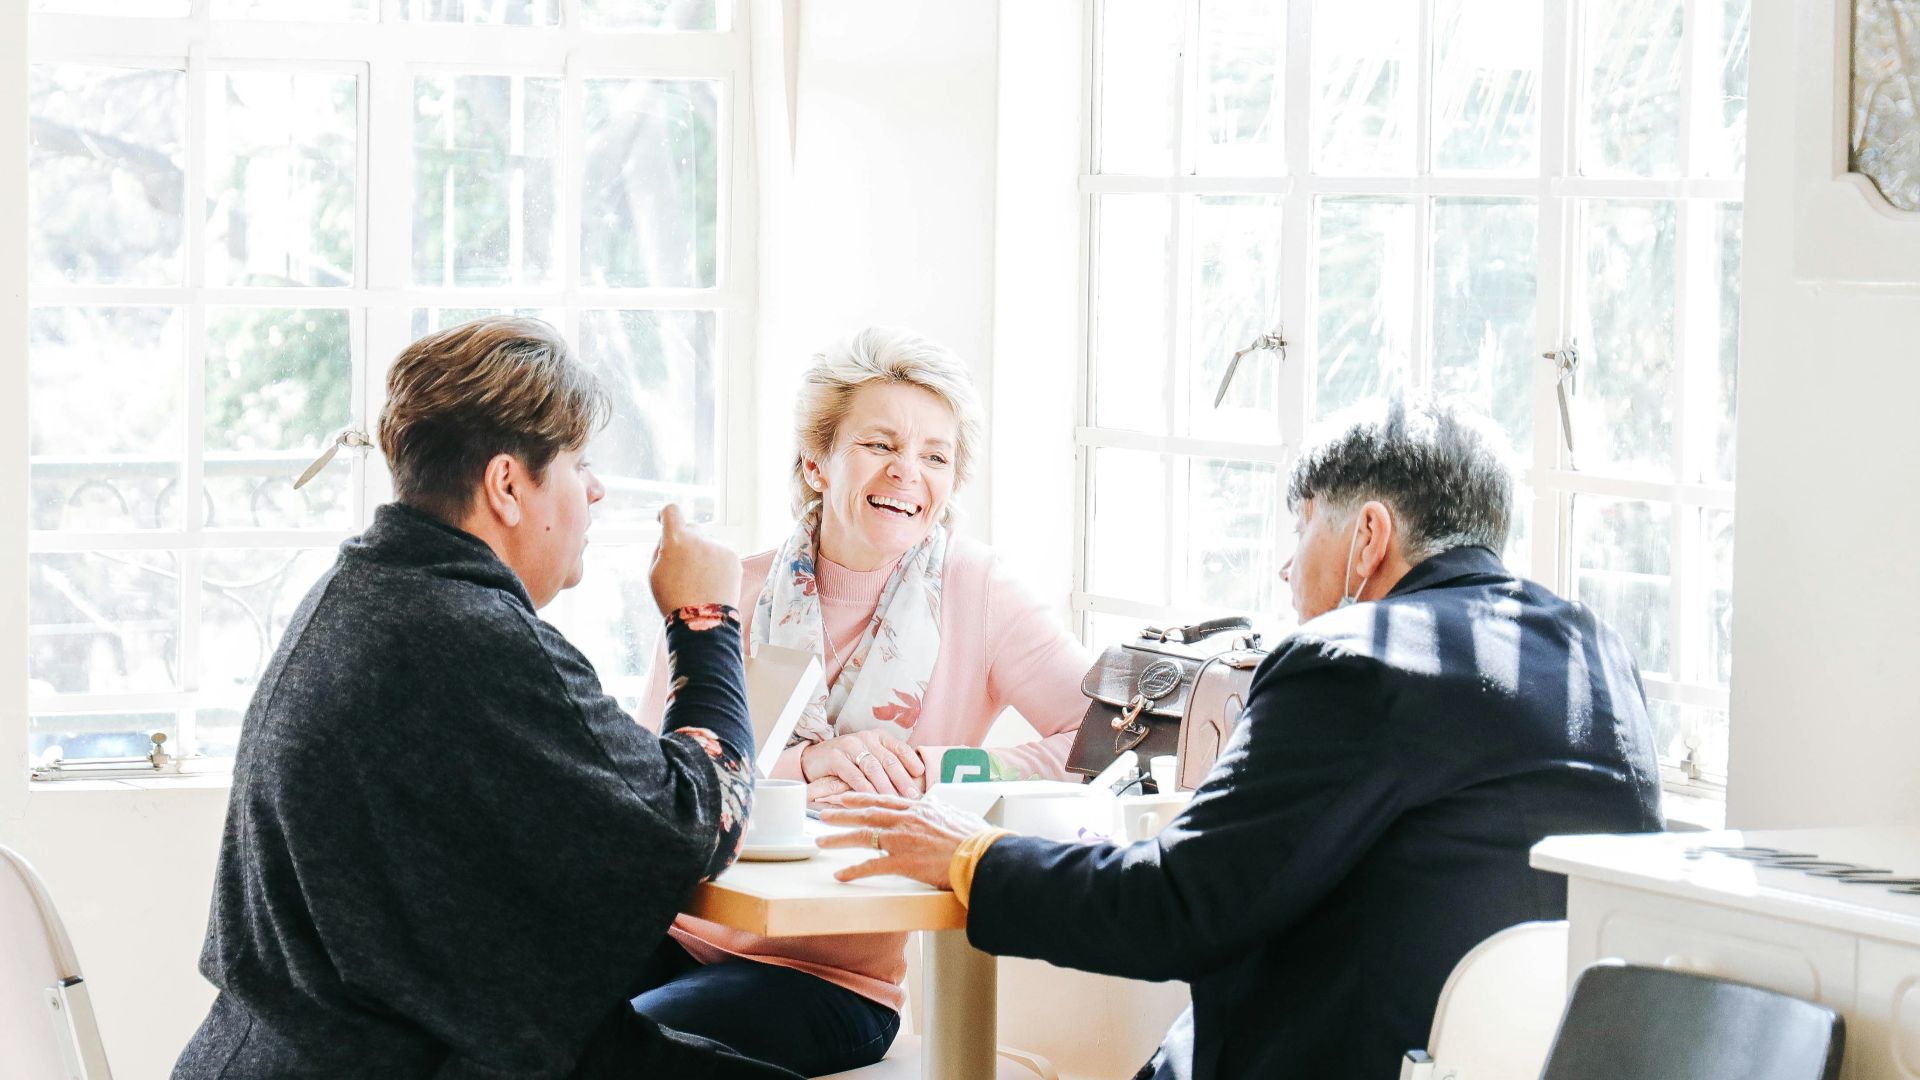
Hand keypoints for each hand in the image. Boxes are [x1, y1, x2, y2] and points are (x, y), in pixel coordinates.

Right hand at [649, 504, 739, 614]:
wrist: (703, 621)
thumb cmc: (673, 599)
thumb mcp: (654, 573)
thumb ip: (662, 548)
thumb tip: (670, 536)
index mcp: (676, 540)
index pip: (672, 511)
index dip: (666, 514)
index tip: (664, 519)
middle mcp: (699, 538)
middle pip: (691, 529)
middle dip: (685, 542)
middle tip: (682, 566)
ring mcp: (718, 547)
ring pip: (707, 544)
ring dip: (702, 555)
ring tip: (698, 582)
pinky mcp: (733, 558)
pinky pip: (721, 554)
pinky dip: (715, 565)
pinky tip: (711, 583)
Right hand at [800, 730, 923, 797]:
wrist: (813, 760)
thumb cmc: (846, 762)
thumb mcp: (869, 758)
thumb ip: (887, 765)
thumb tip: (912, 783)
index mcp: (878, 737)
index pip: (899, 748)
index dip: (911, 762)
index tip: (921, 776)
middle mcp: (866, 738)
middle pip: (889, 760)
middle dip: (903, 780)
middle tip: (913, 795)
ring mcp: (850, 746)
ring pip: (873, 768)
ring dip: (886, 786)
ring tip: (896, 800)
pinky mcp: (836, 757)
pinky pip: (854, 775)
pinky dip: (864, 788)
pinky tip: (872, 799)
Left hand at [817, 792, 989, 887]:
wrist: (982, 855)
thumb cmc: (977, 839)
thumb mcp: (960, 816)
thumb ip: (945, 811)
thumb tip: (942, 806)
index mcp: (919, 809)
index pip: (883, 800)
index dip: (861, 798)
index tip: (845, 798)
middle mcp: (906, 820)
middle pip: (866, 814)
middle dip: (841, 814)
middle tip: (823, 814)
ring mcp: (902, 840)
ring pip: (862, 835)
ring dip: (839, 838)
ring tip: (821, 841)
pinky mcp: (903, 862)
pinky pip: (871, 866)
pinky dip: (853, 870)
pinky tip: (840, 875)